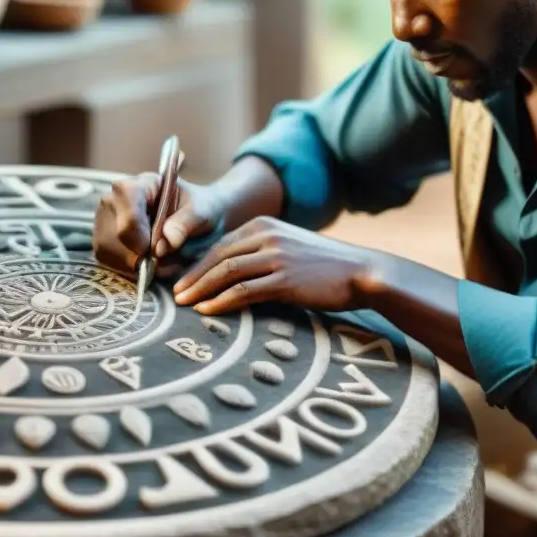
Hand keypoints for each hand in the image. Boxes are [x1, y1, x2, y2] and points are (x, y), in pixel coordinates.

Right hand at [93, 172, 229, 275]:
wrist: (196, 220)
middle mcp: (116, 198)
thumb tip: (167, 240)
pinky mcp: (103, 239)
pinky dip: (128, 269)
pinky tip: (146, 264)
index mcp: (142, 183)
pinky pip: (108, 261)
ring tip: (160, 261)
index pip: (127, 202)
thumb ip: (187, 222)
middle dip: (139, 254)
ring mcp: (105, 219)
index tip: (154, 249)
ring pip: (109, 250)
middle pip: (115, 232)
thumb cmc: (200, 210)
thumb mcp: (204, 211)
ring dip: (135, 264)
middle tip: (164, 260)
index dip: (138, 231)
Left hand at [172, 217, 378, 314]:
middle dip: (192, 276)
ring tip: (184, 304)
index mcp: (265, 225)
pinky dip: (222, 301)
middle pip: (218, 256)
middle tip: (174, 294)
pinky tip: (208, 311)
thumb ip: (261, 253)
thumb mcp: (289, 248)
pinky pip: (245, 290)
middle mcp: (268, 236)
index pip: (221, 244)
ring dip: (201, 289)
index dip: (196, 263)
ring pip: (227, 272)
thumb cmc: (325, 266)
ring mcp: (277, 257)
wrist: (362, 272)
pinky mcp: (286, 279)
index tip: (181, 279)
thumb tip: (230, 274)